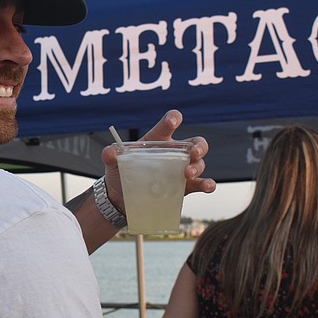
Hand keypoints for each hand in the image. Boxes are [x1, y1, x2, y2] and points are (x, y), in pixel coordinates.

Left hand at [101, 110, 215, 210]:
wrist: (122, 198)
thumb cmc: (121, 174)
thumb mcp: (113, 164)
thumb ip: (110, 156)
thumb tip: (109, 151)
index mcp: (157, 141)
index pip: (168, 125)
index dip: (173, 118)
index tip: (173, 121)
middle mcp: (174, 154)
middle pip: (195, 143)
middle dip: (199, 146)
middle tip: (193, 152)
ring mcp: (182, 170)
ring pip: (200, 163)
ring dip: (198, 166)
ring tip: (188, 174)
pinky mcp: (185, 187)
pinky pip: (201, 183)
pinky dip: (208, 184)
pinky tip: (208, 186)